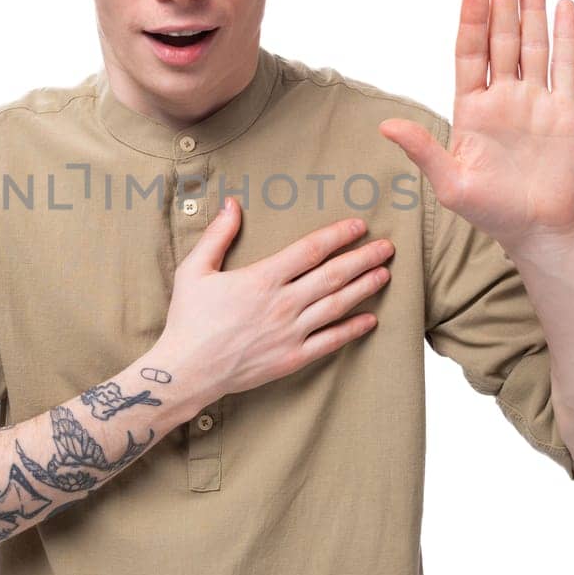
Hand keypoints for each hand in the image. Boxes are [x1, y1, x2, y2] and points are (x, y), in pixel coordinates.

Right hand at [153, 196, 393, 401]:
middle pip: (333, 275)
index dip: (338, 235)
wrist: (187, 370)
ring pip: (337, 305)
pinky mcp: (292, 358)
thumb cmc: (188, 319)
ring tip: (385, 273)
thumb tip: (231, 204)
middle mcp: (282, 303)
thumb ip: (217, 235)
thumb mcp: (194, 270)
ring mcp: (290, 332)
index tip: (359, 225)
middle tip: (387, 246)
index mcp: (261, 278)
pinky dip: (352, 329)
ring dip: (364, 288)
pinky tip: (370, 319)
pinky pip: (330, 341)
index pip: (310, 250)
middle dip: (363, 258)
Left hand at [379, 0, 573, 250]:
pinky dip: (565, 35)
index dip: (472, 20)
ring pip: (534, 43)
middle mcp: (503, 96)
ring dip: (532, 7)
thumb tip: (385, 126)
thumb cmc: (490, 209)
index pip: (470, 54)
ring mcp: (535, 100)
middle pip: (502, 38)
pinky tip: (563, 5)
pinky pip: (566, 66)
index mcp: (472, 108)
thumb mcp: (450, 182)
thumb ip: (423, 150)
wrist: (536, 228)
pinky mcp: (565, 110)